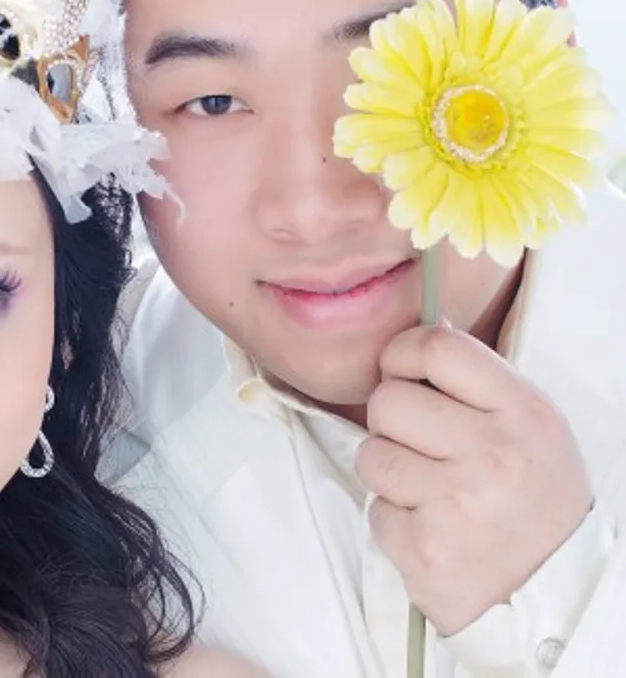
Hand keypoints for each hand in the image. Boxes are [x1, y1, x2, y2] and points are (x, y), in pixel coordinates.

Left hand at [356, 323, 591, 635]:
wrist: (551, 594)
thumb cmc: (532, 500)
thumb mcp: (529, 427)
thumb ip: (476, 380)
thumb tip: (425, 327)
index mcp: (522, 412)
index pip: (436, 346)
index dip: (402, 354)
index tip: (403, 372)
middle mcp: (492, 453)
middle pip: (388, 399)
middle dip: (392, 422)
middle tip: (420, 446)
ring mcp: (456, 502)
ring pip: (370, 453)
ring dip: (388, 472)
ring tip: (427, 490)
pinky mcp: (424, 547)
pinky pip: (374, 508)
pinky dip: (392, 518)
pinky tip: (429, 526)